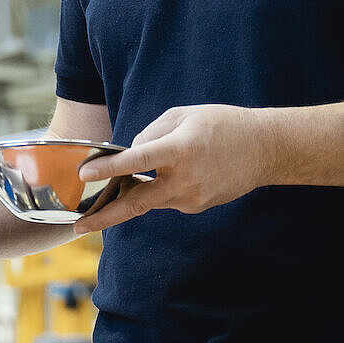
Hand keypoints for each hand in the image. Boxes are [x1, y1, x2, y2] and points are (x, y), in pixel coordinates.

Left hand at [72, 104, 274, 233]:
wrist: (265, 149)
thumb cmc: (220, 125)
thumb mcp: (181, 116)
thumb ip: (149, 134)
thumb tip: (127, 154)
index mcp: (180, 149)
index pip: (138, 161)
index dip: (109, 168)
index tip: (84, 175)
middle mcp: (185, 179)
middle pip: (137, 202)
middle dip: (104, 216)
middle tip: (78, 226)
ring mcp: (192, 198)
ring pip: (148, 200)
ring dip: (128, 195)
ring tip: (110, 185)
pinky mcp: (196, 206)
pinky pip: (165, 199)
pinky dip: (154, 190)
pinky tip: (157, 177)